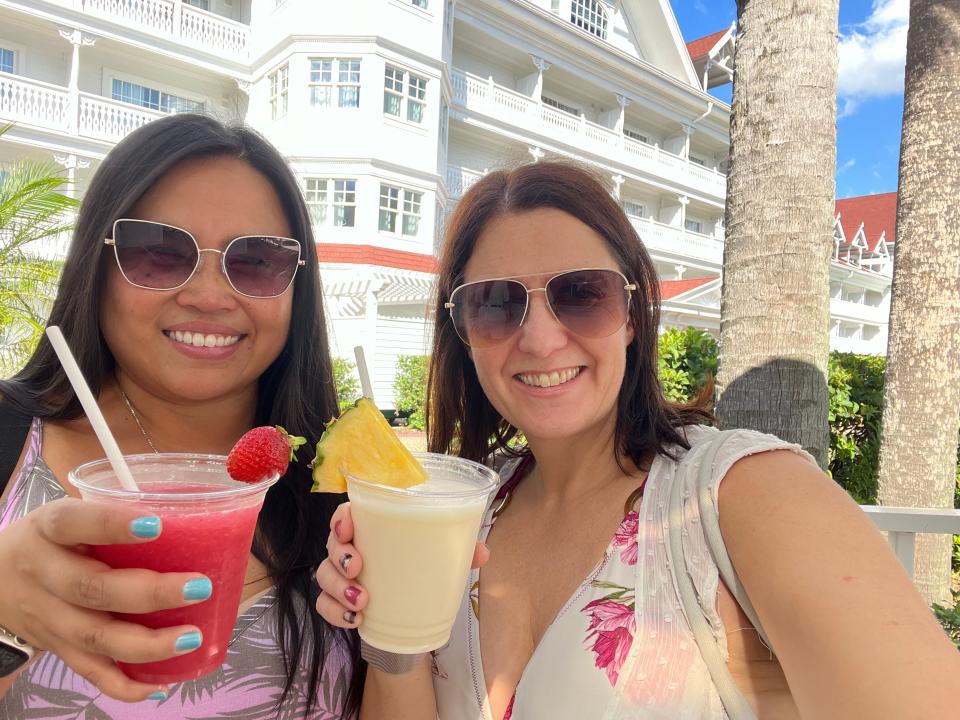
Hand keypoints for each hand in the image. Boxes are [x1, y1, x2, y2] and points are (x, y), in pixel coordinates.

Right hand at [0, 498, 211, 701]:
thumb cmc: (53, 540)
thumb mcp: (70, 517)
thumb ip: (115, 515)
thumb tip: (194, 516)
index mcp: (49, 530)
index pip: (74, 522)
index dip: (111, 524)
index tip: (156, 525)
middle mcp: (44, 573)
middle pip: (91, 588)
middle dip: (149, 592)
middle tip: (199, 587)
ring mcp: (48, 616)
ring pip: (94, 637)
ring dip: (146, 643)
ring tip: (191, 637)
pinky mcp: (56, 648)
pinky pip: (89, 672)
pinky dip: (124, 685)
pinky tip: (159, 686)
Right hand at [315, 502, 488, 628]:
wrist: (413, 612)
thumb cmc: (422, 569)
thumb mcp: (443, 557)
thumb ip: (461, 550)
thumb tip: (483, 552)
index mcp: (374, 529)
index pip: (347, 514)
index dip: (341, 518)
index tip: (349, 528)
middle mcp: (353, 548)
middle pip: (332, 543)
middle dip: (340, 554)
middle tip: (357, 567)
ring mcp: (342, 576)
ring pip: (324, 574)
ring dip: (338, 587)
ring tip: (361, 601)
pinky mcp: (338, 602)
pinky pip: (324, 604)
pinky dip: (335, 612)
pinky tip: (354, 619)